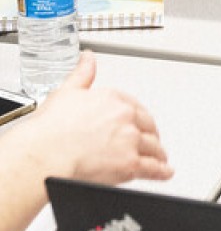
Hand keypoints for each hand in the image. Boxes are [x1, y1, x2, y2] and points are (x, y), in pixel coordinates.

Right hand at [27, 51, 173, 183]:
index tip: (139, 121)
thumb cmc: (51, 128)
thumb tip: (88, 58)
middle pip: (147, 125)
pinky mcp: (130, 164)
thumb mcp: (66, 91)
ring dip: (157, 153)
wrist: (46, 154)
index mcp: (113, 99)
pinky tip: (164, 172)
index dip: (138, 116)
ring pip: (152, 147)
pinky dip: (161, 171)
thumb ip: (83, 74)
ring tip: (159, 158)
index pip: (135, 106)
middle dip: (150, 133)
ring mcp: (129, 140)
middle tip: (150, 139)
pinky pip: (153, 168)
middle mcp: (125, 117)